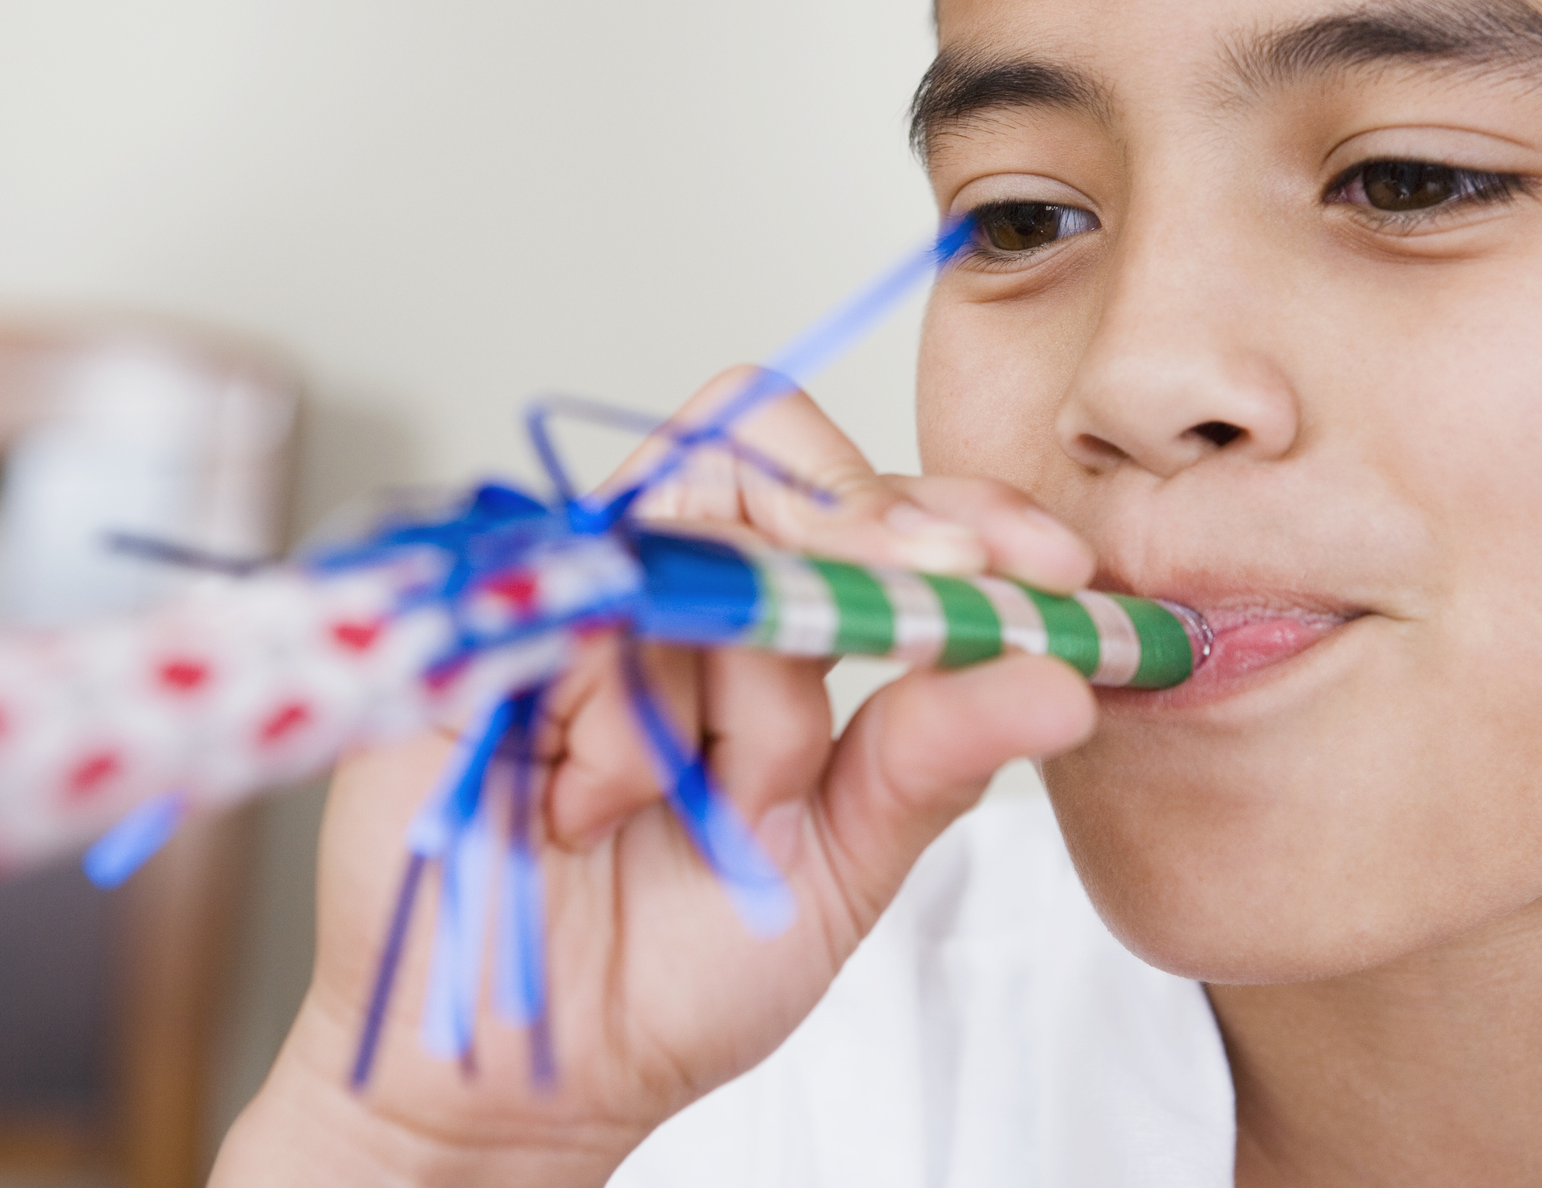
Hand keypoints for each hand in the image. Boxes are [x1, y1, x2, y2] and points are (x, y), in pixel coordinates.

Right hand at [213, 370, 1098, 1185]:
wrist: (530, 1074)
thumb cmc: (675, 964)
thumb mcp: (842, 860)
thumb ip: (934, 755)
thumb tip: (1064, 681)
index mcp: (768, 619)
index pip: (867, 495)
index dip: (961, 506)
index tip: (1054, 570)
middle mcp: (671, 583)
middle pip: (775, 467)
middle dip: (861, 553)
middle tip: (915, 631)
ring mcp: (573, 594)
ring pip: (699, 555)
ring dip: (733, 705)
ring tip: (674, 810)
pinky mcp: (477, 628)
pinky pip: (584, 618)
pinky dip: (615, 730)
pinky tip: (582, 812)